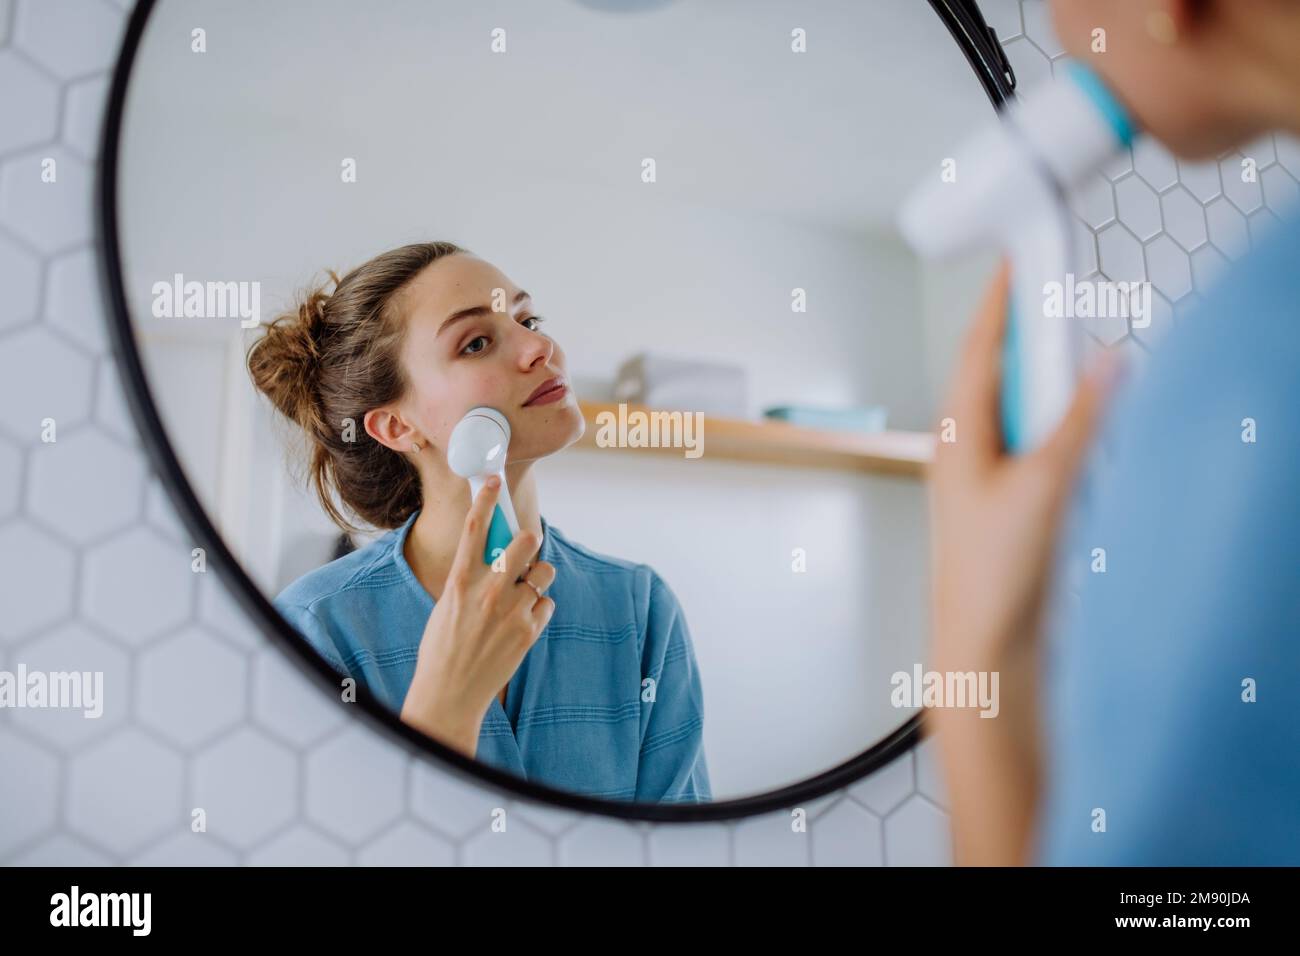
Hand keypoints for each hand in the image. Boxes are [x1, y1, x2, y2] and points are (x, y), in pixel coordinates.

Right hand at [399, 475, 555, 756]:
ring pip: (543, 574)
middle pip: (526, 541)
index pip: (474, 528)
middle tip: (526, 547)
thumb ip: (470, 578)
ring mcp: (512, 611)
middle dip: (530, 540)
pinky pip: (546, 604)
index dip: (486, 498)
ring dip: (537, 578)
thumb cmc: (442, 648)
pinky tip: (521, 624)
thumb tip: (491, 555)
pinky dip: (538, 610)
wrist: (449, 694)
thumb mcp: (447, 605)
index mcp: (460, 581)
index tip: (494, 478)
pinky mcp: (529, 632)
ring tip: (522, 594)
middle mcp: (488, 591)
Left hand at [928, 260, 1119, 865]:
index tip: (1016, 254)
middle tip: (1062, 298)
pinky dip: (1057, 426)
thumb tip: (1107, 363)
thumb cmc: (991, 573)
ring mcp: (983, 476)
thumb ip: (1081, 419)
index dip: (999, 298)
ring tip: (1080, 366)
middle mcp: (964, 448)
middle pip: (1000, 371)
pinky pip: (1032, 444)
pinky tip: (1081, 433)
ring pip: (1019, 409)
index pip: (980, 345)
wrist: (981, 645)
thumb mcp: (1045, 484)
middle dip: (1031, 335)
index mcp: (957, 433)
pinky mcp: (1004, 502)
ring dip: (1049, 385)